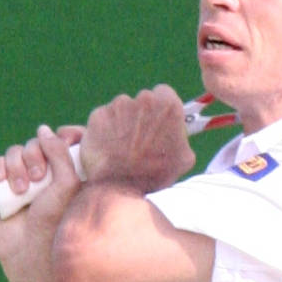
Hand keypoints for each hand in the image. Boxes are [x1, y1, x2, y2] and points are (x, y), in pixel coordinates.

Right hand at [0, 125, 83, 281]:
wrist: (30, 251)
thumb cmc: (56, 220)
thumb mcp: (67, 184)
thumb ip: (59, 152)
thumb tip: (43, 129)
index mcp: (69, 171)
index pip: (65, 141)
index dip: (65, 135)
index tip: (69, 139)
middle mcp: (47, 173)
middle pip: (37, 143)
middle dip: (36, 155)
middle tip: (40, 179)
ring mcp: (23, 179)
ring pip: (16, 151)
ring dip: (17, 166)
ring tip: (22, 190)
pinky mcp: (1, 186)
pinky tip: (0, 182)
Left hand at [80, 84, 195, 191]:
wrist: (121, 187)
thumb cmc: (155, 174)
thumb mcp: (184, 158)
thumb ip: (182, 136)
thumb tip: (178, 131)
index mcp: (168, 105)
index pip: (164, 94)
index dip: (161, 109)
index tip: (158, 121)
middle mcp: (143, 99)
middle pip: (143, 100)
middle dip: (142, 115)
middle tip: (141, 139)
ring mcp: (118, 105)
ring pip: (122, 109)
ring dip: (124, 122)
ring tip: (124, 146)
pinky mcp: (98, 115)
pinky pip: (104, 118)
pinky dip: (106, 130)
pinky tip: (110, 147)